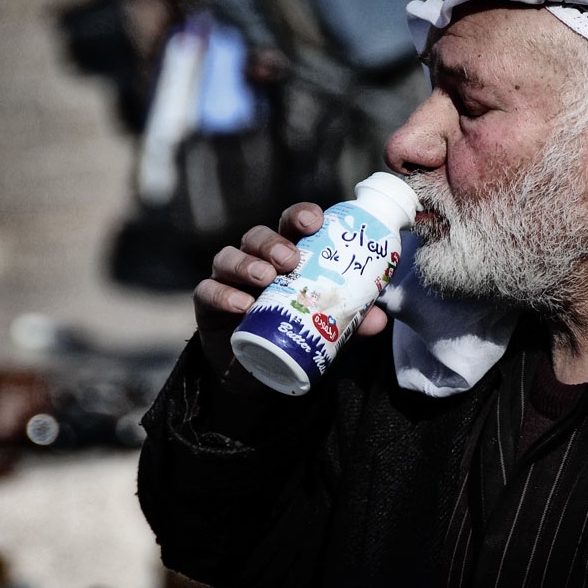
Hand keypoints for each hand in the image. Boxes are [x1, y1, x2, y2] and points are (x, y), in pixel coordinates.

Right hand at [193, 203, 388, 378]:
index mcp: (286, 254)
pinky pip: (208, 292)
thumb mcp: (327, 324)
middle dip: (274, 243)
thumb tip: (379, 320)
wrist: (258, 370)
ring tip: (267, 278)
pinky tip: (243, 305)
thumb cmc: (295, 330)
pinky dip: (224, 295)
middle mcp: (254, 259)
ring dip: (248, 264)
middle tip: (291, 259)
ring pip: (229, 257)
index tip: (316, 221)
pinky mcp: (208, 304)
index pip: (291, 225)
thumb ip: (351, 317)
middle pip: (258, 237)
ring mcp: (228, 279)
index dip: (301, 216)